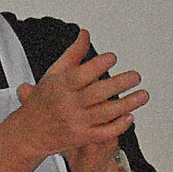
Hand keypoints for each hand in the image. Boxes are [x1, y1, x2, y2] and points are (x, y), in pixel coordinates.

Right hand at [13, 30, 148, 168]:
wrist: (29, 133)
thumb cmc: (43, 101)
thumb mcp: (53, 74)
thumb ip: (73, 54)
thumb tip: (85, 33)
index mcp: (61, 86)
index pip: (82, 74)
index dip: (98, 65)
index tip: (112, 57)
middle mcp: (68, 104)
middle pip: (98, 93)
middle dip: (120, 83)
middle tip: (136, 76)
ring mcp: (76, 122)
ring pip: (106, 112)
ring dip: (128, 104)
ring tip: (143, 95)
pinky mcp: (82, 137)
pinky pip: (104, 132)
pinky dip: (119, 125)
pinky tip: (130, 116)